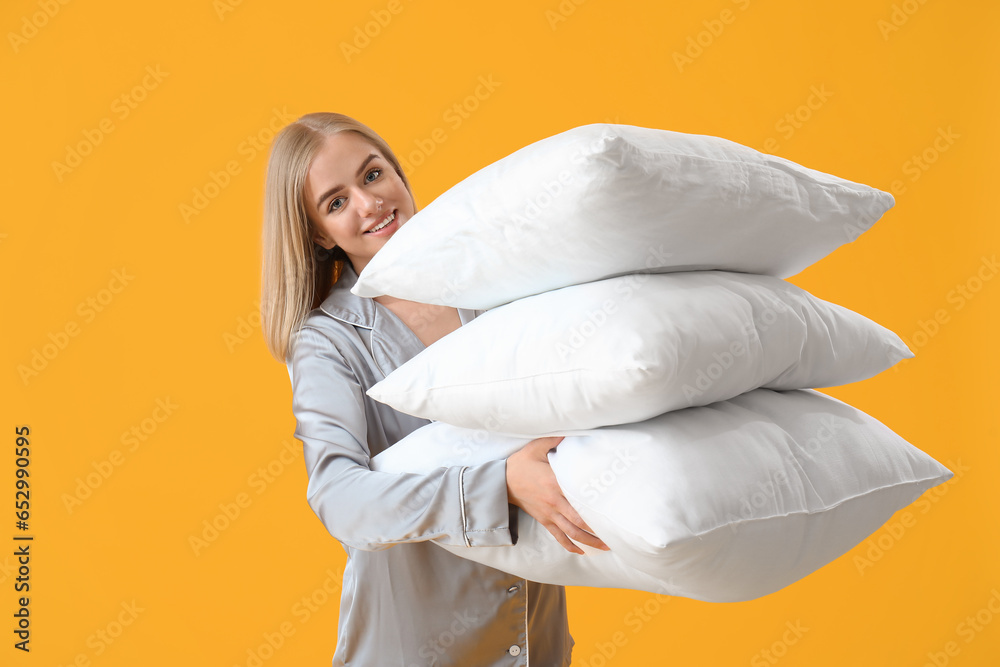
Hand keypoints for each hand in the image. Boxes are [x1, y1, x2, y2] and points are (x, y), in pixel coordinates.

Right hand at [505, 436, 609, 554]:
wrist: (501, 481)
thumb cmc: (521, 462)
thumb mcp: (537, 446)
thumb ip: (556, 440)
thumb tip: (574, 432)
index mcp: (555, 483)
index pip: (579, 499)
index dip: (595, 508)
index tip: (611, 512)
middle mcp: (554, 502)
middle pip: (579, 522)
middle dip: (597, 531)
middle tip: (615, 535)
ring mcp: (548, 513)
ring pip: (571, 533)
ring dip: (589, 541)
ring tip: (605, 546)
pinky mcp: (543, 520)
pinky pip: (558, 536)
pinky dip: (570, 546)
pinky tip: (582, 551)